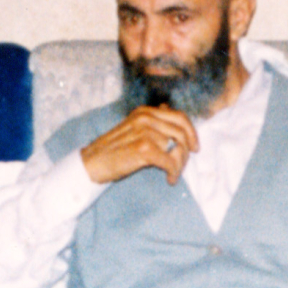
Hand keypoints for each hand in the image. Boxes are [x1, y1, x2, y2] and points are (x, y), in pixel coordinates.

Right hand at [81, 105, 198, 186]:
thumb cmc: (114, 149)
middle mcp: (147, 118)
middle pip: (182, 131)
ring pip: (178, 147)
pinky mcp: (144, 149)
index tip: (194, 146)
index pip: (179, 116)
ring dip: (180, 164)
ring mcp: (146, 132)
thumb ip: (152, 120)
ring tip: (172, 174)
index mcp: (145, 111)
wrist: (93, 162)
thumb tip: (168, 109)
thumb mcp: (133, 127)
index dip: (191, 132)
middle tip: (183, 164)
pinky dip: (173, 173)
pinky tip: (169, 179)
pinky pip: (170, 162)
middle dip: (187, 151)